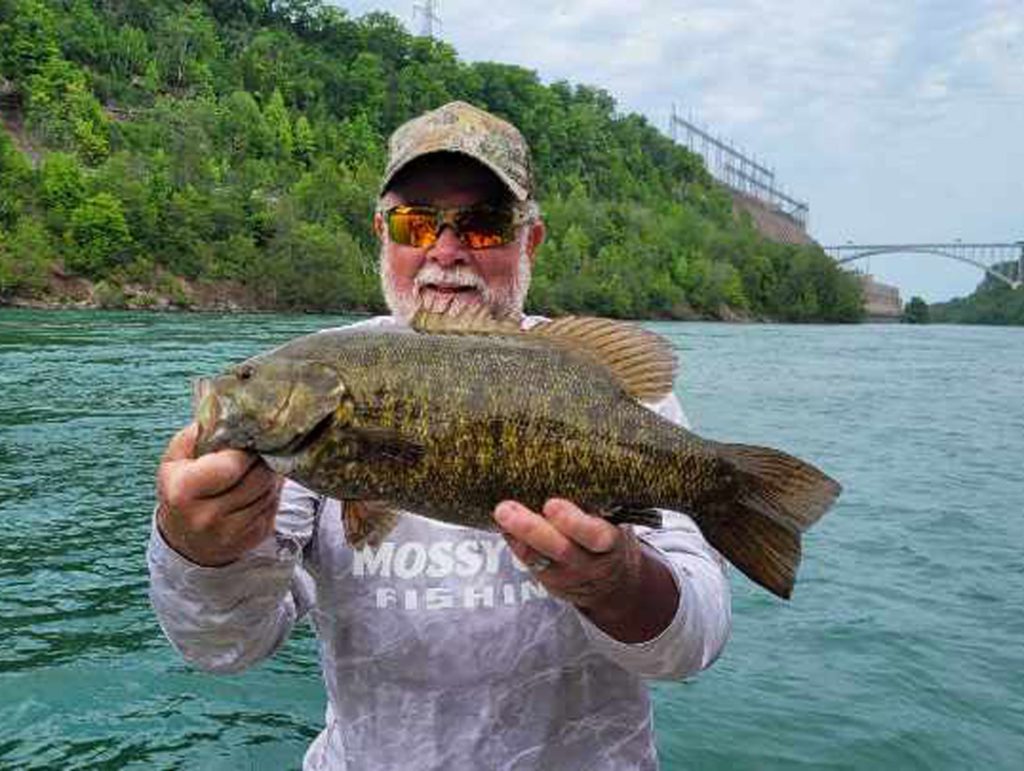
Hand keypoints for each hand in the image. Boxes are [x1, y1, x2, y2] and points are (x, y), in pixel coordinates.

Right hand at [155, 423, 282, 566]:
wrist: (185, 541)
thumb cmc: (180, 491)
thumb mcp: (176, 460)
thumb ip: (196, 434)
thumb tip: (224, 410)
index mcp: (185, 491)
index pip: (232, 464)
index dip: (247, 449)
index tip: (252, 437)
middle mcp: (208, 516)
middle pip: (257, 477)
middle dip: (264, 458)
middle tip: (266, 444)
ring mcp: (232, 531)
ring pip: (270, 491)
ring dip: (272, 474)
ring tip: (263, 462)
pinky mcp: (253, 537)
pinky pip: (274, 506)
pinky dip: (272, 491)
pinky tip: (263, 484)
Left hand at [493, 499, 677, 641]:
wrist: (614, 584)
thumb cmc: (609, 538)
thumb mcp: (615, 521)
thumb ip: (598, 503)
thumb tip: (567, 461)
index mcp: (611, 543)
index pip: (595, 536)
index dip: (573, 523)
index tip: (551, 505)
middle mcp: (588, 562)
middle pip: (559, 549)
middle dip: (531, 529)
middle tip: (507, 509)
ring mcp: (567, 575)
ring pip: (537, 558)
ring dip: (515, 534)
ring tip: (500, 513)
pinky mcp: (549, 581)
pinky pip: (529, 562)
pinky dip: (514, 541)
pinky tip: (503, 524)